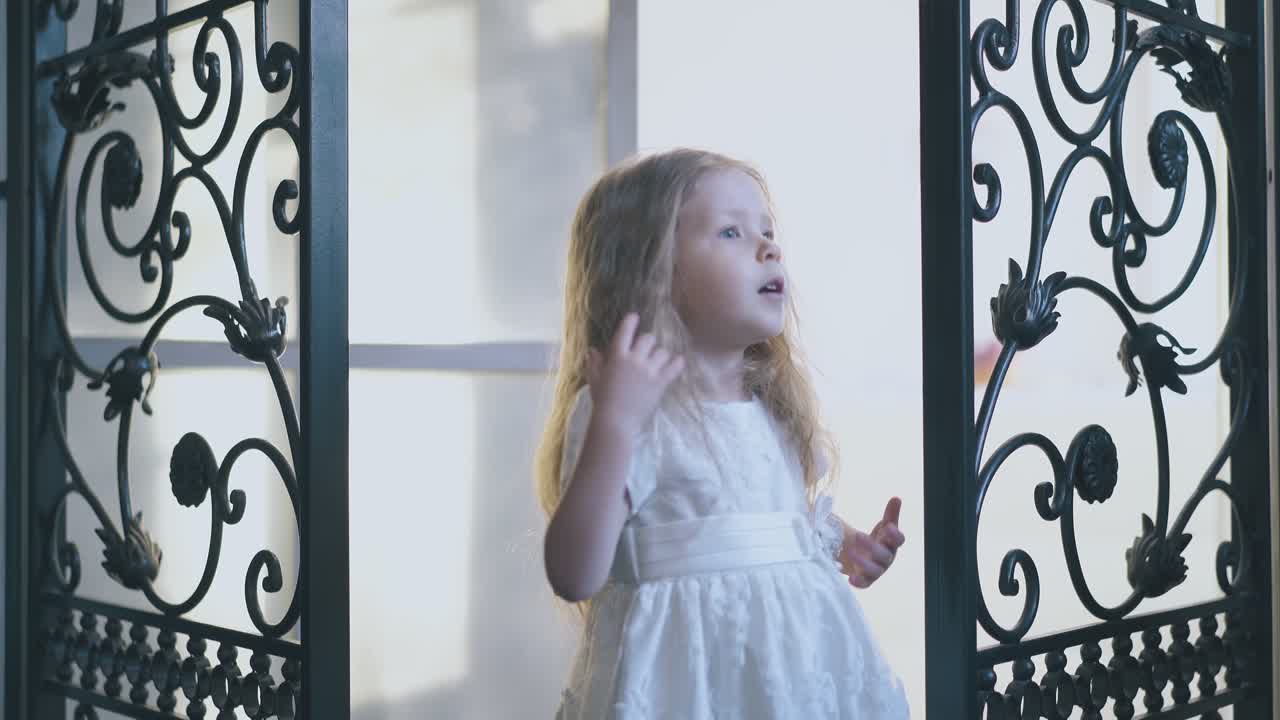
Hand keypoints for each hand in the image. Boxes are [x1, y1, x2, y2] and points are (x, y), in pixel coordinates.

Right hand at [586, 312, 684, 439]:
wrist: (616, 421)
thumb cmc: (603, 401)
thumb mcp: (595, 380)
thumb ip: (595, 363)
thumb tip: (593, 350)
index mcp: (617, 356)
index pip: (625, 332)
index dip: (630, 322)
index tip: (635, 317)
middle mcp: (634, 359)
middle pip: (648, 339)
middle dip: (648, 342)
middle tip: (647, 350)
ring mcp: (649, 370)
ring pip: (662, 352)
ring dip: (661, 355)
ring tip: (659, 361)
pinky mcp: (660, 382)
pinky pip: (674, 367)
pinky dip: (678, 363)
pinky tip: (679, 361)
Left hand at [840, 497, 905, 588]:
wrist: (862, 555)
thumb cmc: (877, 539)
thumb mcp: (883, 526)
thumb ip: (890, 514)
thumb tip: (897, 498)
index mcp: (892, 543)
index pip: (899, 540)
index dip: (895, 535)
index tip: (887, 527)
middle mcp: (887, 558)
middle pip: (884, 555)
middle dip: (872, 546)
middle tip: (858, 536)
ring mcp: (877, 570)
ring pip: (875, 570)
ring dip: (864, 563)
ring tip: (851, 553)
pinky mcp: (866, 579)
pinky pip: (865, 583)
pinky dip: (859, 582)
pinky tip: (851, 579)